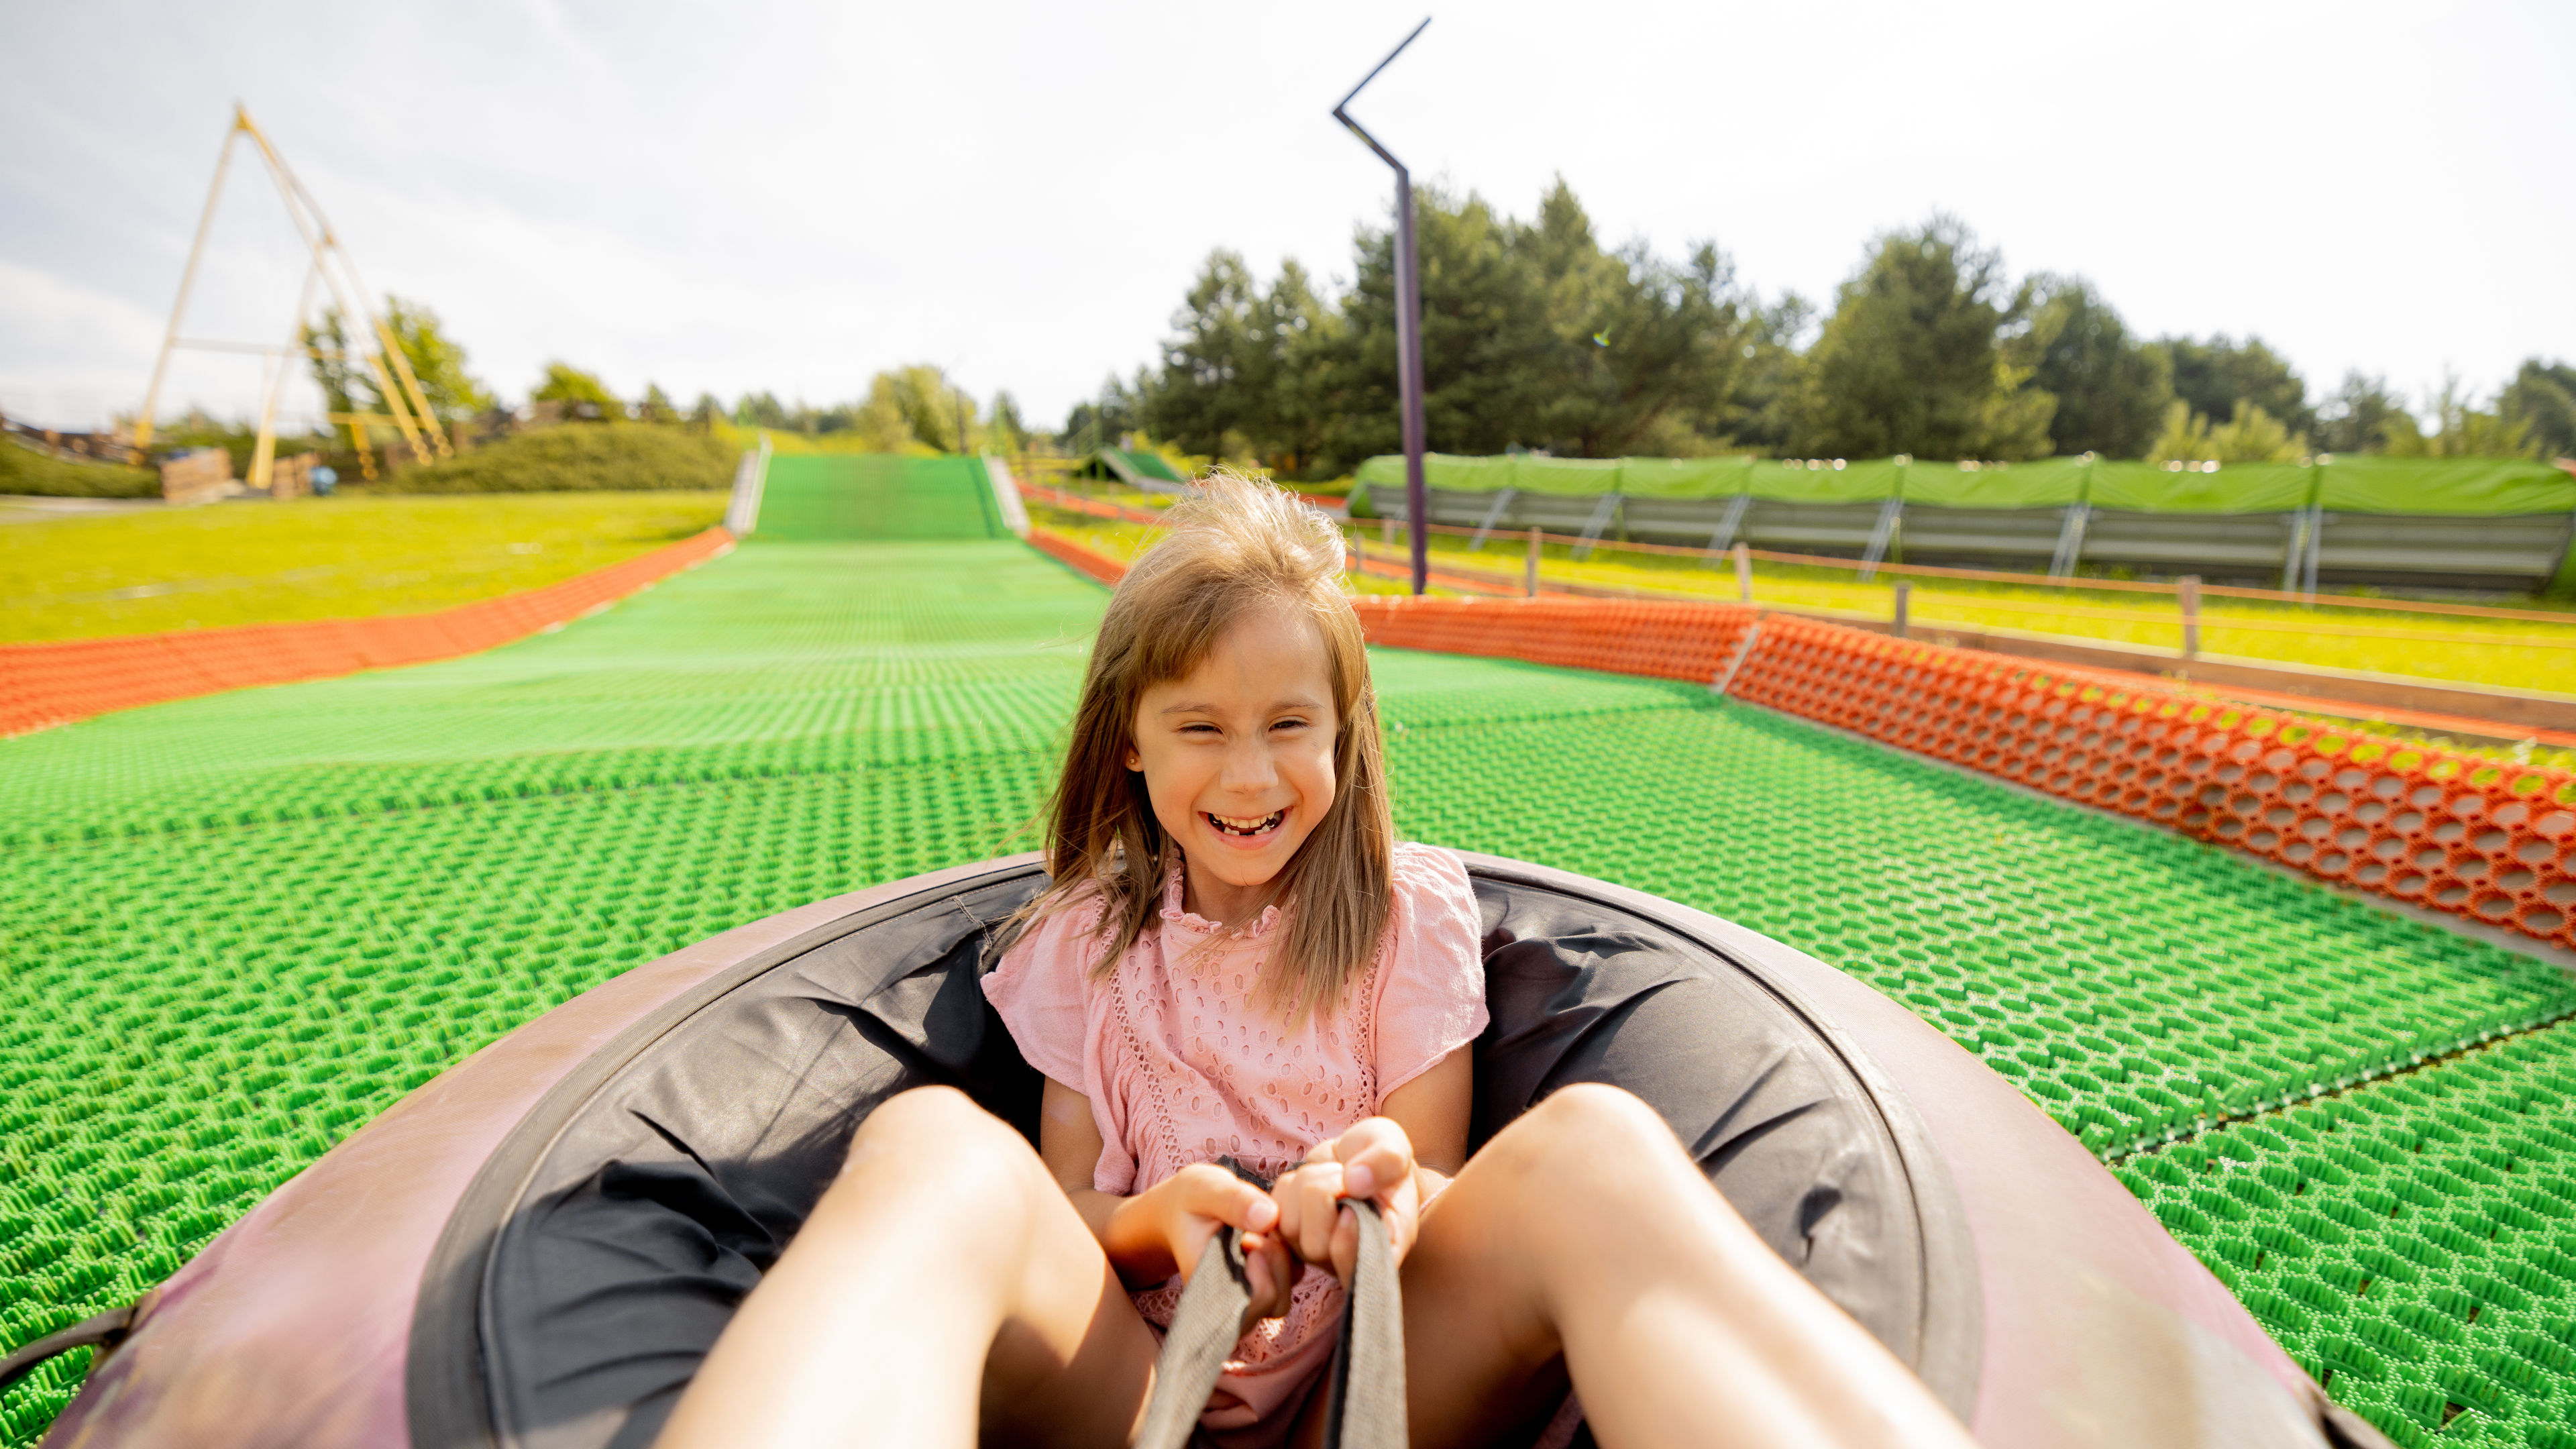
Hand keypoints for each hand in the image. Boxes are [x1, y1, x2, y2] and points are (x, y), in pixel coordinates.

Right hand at [1118, 1162, 1298, 1326]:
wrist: (1180, 1211)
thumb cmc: (1191, 1201)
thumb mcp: (1204, 1189)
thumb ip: (1233, 1200)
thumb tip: (1269, 1216)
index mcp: (1207, 1290)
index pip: (1255, 1300)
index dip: (1263, 1265)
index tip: (1247, 1237)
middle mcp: (1226, 1305)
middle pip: (1275, 1302)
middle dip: (1275, 1260)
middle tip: (1254, 1232)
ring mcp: (1245, 1301)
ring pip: (1284, 1296)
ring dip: (1282, 1260)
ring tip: (1259, 1235)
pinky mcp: (1262, 1288)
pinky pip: (1290, 1282)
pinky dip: (1287, 1259)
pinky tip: (1266, 1238)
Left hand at [1268, 1118, 1421, 1285]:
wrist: (1359, 1158)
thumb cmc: (1382, 1161)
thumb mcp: (1397, 1148)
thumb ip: (1387, 1161)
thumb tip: (1354, 1182)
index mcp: (1383, 1251)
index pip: (1356, 1271)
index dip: (1347, 1240)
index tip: (1353, 1201)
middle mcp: (1346, 1261)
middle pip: (1314, 1246)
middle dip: (1324, 1194)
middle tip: (1344, 1175)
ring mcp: (1313, 1250)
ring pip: (1290, 1225)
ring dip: (1307, 1184)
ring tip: (1333, 1175)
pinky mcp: (1288, 1233)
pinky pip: (1273, 1209)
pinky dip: (1289, 1184)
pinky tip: (1312, 1179)